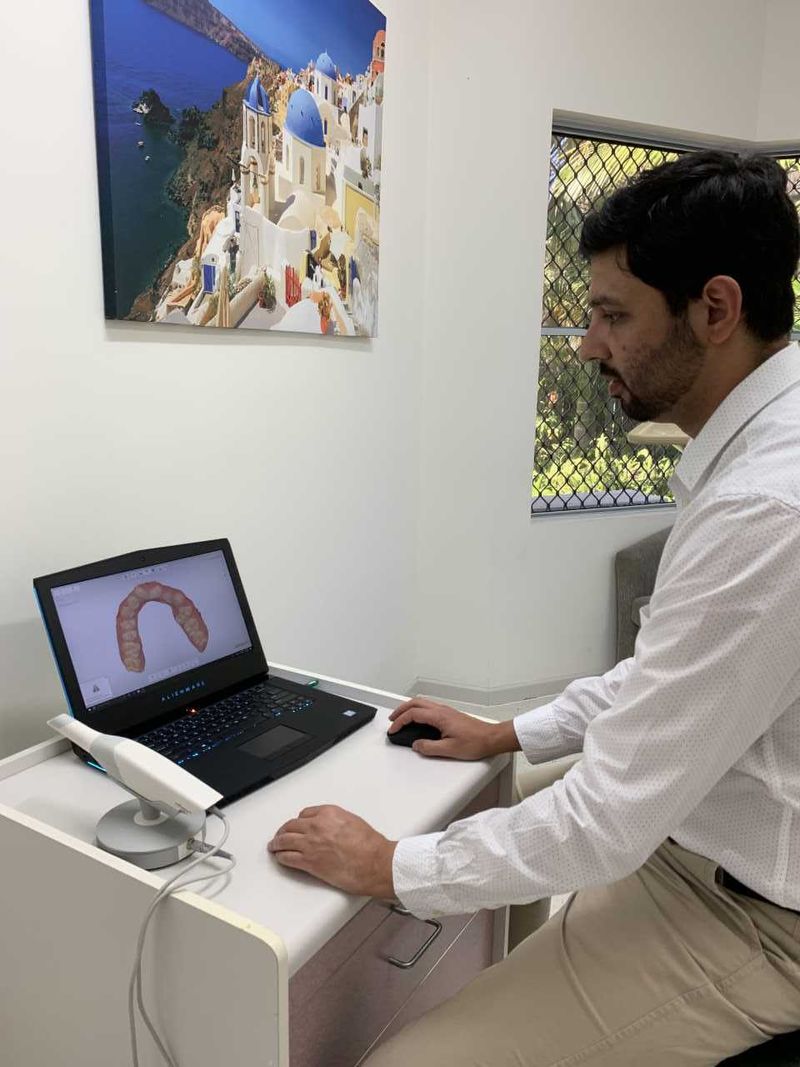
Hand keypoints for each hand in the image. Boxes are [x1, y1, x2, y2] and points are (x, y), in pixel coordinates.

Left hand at [268, 805, 395, 897]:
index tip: (297, 825)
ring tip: (274, 846)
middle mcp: (316, 826)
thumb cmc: (370, 845)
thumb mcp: (353, 821)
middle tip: (280, 835)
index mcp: (328, 813)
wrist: (374, 862)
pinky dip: (281, 857)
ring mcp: (311, 844)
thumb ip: (337, 822)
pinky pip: (287, 858)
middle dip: (284, 831)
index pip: (304, 814)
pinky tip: (279, 857)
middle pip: (291, 826)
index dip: (299, 821)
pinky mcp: (309, 862)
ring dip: (277, 844)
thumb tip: (330, 829)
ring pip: (284, 841)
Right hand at [387, 697, 519, 759]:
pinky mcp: (450, 714)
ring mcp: (446, 710)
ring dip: (409, 708)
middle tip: (392, 720)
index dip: (400, 722)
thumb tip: (416, 745)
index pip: (413, 714)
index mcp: (439, 716)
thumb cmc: (475, 742)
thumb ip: (429, 748)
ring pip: (422, 702)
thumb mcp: (449, 750)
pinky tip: (418, 718)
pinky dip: (418, 710)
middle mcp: (442, 710)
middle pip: (415, 703)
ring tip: (401, 717)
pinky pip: (429, 706)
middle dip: (400, 710)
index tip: (393, 729)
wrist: (491, 738)